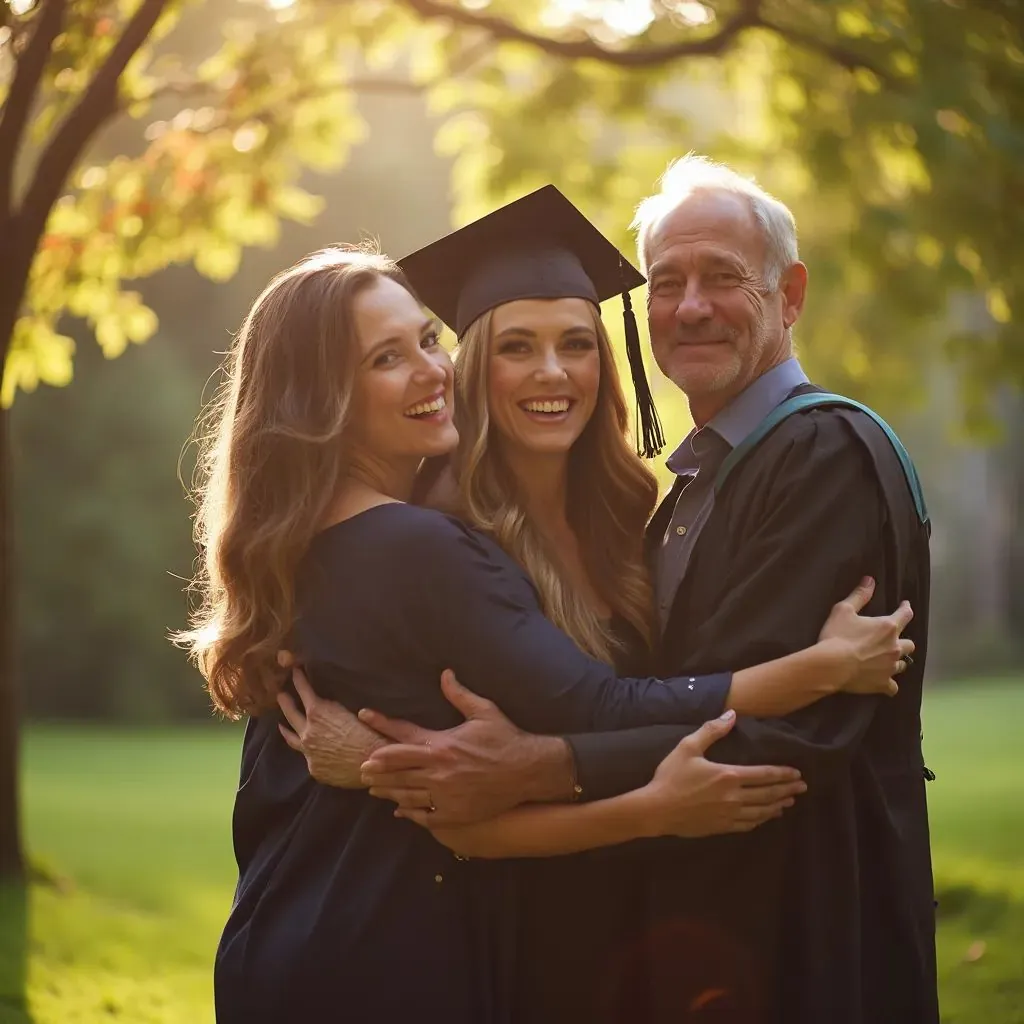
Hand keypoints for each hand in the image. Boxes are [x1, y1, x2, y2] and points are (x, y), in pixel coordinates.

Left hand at [277, 666, 387, 787]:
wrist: (373, 762)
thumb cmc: (370, 732)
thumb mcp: (352, 710)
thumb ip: (334, 707)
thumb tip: (327, 705)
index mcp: (318, 712)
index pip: (303, 691)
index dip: (298, 679)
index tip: (294, 671)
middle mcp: (308, 731)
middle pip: (291, 714)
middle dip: (285, 702)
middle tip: (280, 695)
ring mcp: (308, 752)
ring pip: (291, 738)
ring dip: (286, 729)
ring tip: (280, 725)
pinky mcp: (314, 768)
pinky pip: (307, 757)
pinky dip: (308, 751)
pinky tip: (310, 750)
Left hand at [359, 670, 562, 826]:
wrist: (528, 772)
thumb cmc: (506, 739)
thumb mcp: (484, 711)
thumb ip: (459, 694)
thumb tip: (445, 674)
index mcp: (442, 745)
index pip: (401, 735)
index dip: (381, 724)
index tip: (364, 715)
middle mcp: (438, 771)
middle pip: (396, 769)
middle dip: (376, 768)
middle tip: (360, 768)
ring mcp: (444, 795)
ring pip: (406, 794)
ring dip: (387, 790)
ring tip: (373, 789)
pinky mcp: (454, 813)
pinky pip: (425, 815)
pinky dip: (410, 813)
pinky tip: (400, 811)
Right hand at [644, 711, 806, 837]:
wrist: (657, 809)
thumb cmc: (671, 776)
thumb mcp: (687, 747)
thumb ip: (711, 730)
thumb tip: (731, 714)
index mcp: (728, 775)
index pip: (763, 774)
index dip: (782, 774)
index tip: (797, 774)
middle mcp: (734, 797)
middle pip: (768, 794)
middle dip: (787, 790)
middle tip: (802, 788)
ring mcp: (729, 814)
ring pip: (761, 811)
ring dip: (778, 806)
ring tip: (789, 802)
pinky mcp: (722, 827)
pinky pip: (749, 824)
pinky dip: (762, 820)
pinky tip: (766, 817)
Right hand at [817, 577, 914, 695]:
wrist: (832, 665)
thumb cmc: (837, 636)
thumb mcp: (844, 610)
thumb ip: (859, 595)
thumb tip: (870, 580)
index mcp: (888, 627)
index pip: (905, 614)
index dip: (906, 608)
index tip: (905, 605)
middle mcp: (895, 647)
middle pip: (910, 644)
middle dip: (903, 641)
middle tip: (893, 640)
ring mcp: (890, 667)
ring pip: (903, 664)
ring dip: (897, 661)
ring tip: (888, 660)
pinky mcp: (883, 684)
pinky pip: (893, 687)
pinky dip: (889, 684)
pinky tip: (884, 683)